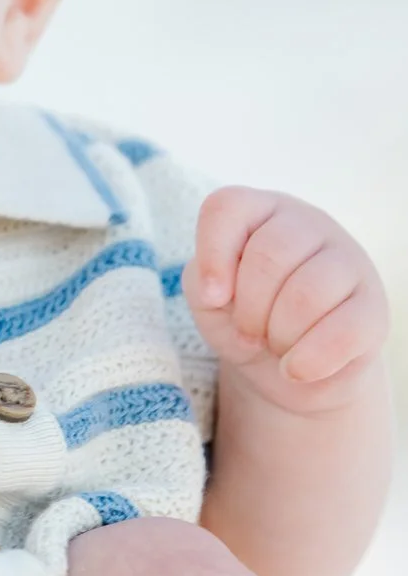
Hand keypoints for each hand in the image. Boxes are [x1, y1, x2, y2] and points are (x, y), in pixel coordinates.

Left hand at [183, 187, 387, 411]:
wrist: (287, 368)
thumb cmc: (244, 318)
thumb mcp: (210, 298)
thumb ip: (203, 280)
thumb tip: (222, 292)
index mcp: (262, 212)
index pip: (228, 206)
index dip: (212, 255)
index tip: (212, 297)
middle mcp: (308, 225)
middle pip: (268, 255)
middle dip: (248, 309)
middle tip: (248, 333)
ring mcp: (348, 261)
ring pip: (306, 294)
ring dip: (278, 335)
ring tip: (276, 344)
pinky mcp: (373, 307)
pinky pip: (344, 332)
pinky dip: (308, 360)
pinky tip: (296, 368)